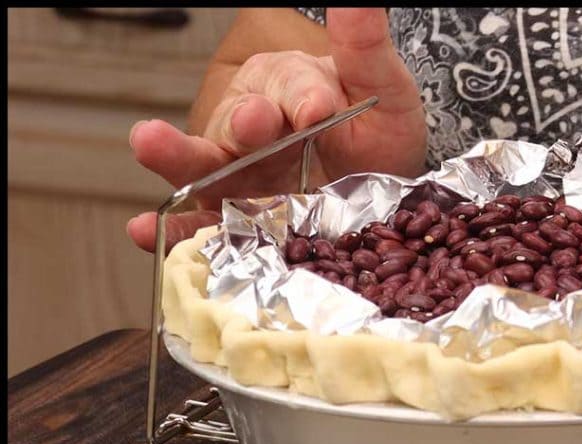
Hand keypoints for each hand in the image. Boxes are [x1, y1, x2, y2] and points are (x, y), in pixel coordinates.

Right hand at [128, 7, 425, 250]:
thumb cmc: (375, 136)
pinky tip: (145, 229)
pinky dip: (174, 229)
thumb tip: (354, 1)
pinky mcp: (233, 221)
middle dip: (243, 122)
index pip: (289, 84)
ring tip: (150, 143)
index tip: (320, 108)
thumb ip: (364, 49)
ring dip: (179, 157)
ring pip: (205, 166)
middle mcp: (252, 125)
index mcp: (286, 84)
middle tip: (251, 123)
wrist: (382, 200)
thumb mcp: (381, 91)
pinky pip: (200, 226)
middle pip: (236, 121)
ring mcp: (238, 176)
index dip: (302, 95)